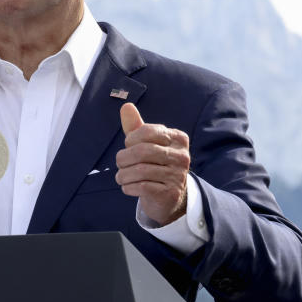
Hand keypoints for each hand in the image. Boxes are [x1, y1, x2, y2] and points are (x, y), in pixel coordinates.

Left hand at [115, 103, 189, 224]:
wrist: (167, 196)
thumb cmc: (154, 163)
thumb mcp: (145, 143)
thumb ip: (135, 126)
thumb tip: (126, 106)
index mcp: (178, 138)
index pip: (148, 131)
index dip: (131, 139)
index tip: (128, 146)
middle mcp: (182, 156)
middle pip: (142, 151)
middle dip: (123, 158)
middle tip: (120, 163)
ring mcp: (178, 176)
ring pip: (140, 171)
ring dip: (123, 175)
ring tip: (121, 177)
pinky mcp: (170, 193)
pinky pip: (141, 187)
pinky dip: (128, 187)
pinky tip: (127, 186)